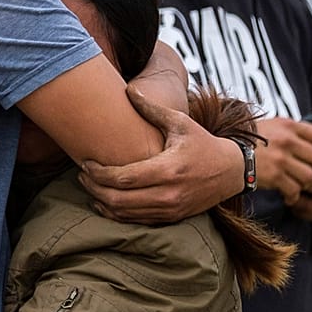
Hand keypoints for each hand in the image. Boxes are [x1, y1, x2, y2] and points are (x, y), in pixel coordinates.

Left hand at [78, 85, 244, 223]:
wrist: (230, 172)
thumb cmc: (202, 143)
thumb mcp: (180, 122)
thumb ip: (151, 108)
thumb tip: (128, 89)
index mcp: (168, 169)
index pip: (122, 177)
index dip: (98, 173)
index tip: (85, 163)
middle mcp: (168, 194)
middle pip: (117, 199)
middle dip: (93, 188)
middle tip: (81, 176)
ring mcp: (169, 209)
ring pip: (124, 214)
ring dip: (101, 202)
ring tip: (89, 187)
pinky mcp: (170, 218)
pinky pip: (135, 221)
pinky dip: (116, 214)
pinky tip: (105, 202)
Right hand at [254, 117, 311, 204]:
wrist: (226, 157)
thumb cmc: (246, 141)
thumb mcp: (271, 126)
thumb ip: (292, 131)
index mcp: (289, 126)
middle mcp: (288, 142)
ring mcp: (282, 160)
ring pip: (310, 176)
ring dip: (306, 183)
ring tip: (298, 184)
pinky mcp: (275, 177)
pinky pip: (295, 190)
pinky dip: (294, 196)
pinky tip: (289, 197)